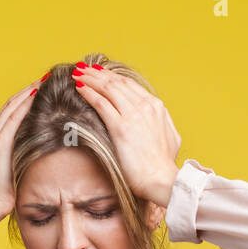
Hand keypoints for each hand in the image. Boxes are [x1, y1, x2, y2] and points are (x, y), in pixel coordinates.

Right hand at [0, 80, 38, 217]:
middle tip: (46, 78)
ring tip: (44, 82)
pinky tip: (37, 95)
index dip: (25, 97)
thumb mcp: (12, 168)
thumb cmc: (3, 194)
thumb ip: (20, 154)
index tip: (41, 88)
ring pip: (12, 106)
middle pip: (11, 104)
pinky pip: (13, 117)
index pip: (10, 111)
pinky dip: (25, 104)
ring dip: (28, 92)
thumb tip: (40, 147)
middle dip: (29, 90)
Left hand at [73, 66, 181, 206]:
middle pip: (117, 82)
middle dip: (98, 74)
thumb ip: (160, 124)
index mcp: (156, 107)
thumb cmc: (163, 166)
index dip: (112, 77)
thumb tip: (155, 121)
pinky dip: (89, 93)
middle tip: (83, 68)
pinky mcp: (121, 127)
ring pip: (108, 88)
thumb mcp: (170, 138)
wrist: (162, 180)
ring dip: (90, 79)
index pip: (129, 85)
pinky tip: (79, 88)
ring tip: (78, 74)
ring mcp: (133, 115)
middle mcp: (146, 106)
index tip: (100, 73)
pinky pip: (101, 103)